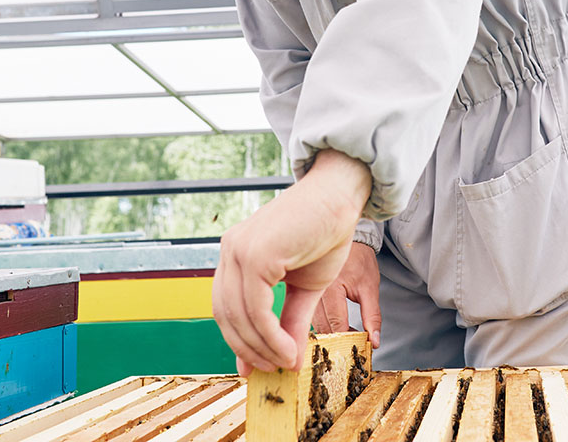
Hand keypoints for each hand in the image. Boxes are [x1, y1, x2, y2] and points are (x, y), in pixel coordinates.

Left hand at [212, 149, 371, 374]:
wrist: (341, 196)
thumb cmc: (326, 232)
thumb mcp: (306, 286)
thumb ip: (290, 320)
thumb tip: (286, 358)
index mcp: (236, 253)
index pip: (227, 306)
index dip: (240, 341)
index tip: (255, 367)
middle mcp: (231, 249)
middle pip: (226, 315)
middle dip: (250, 349)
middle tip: (274, 370)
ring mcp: (238, 251)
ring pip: (240, 317)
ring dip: (263, 348)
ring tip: (287, 362)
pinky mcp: (254, 255)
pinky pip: (256, 310)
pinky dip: (271, 336)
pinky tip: (289, 348)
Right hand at [312, 242, 381, 348]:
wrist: (348, 241)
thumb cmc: (360, 260)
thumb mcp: (370, 288)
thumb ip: (372, 316)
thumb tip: (373, 342)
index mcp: (332, 287)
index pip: (336, 324)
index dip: (348, 339)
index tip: (358, 346)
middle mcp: (314, 290)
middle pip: (323, 328)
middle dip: (339, 340)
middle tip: (354, 341)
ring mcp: (305, 291)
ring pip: (315, 325)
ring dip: (330, 333)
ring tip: (347, 331)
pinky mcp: (300, 293)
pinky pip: (309, 317)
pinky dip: (322, 324)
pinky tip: (335, 324)